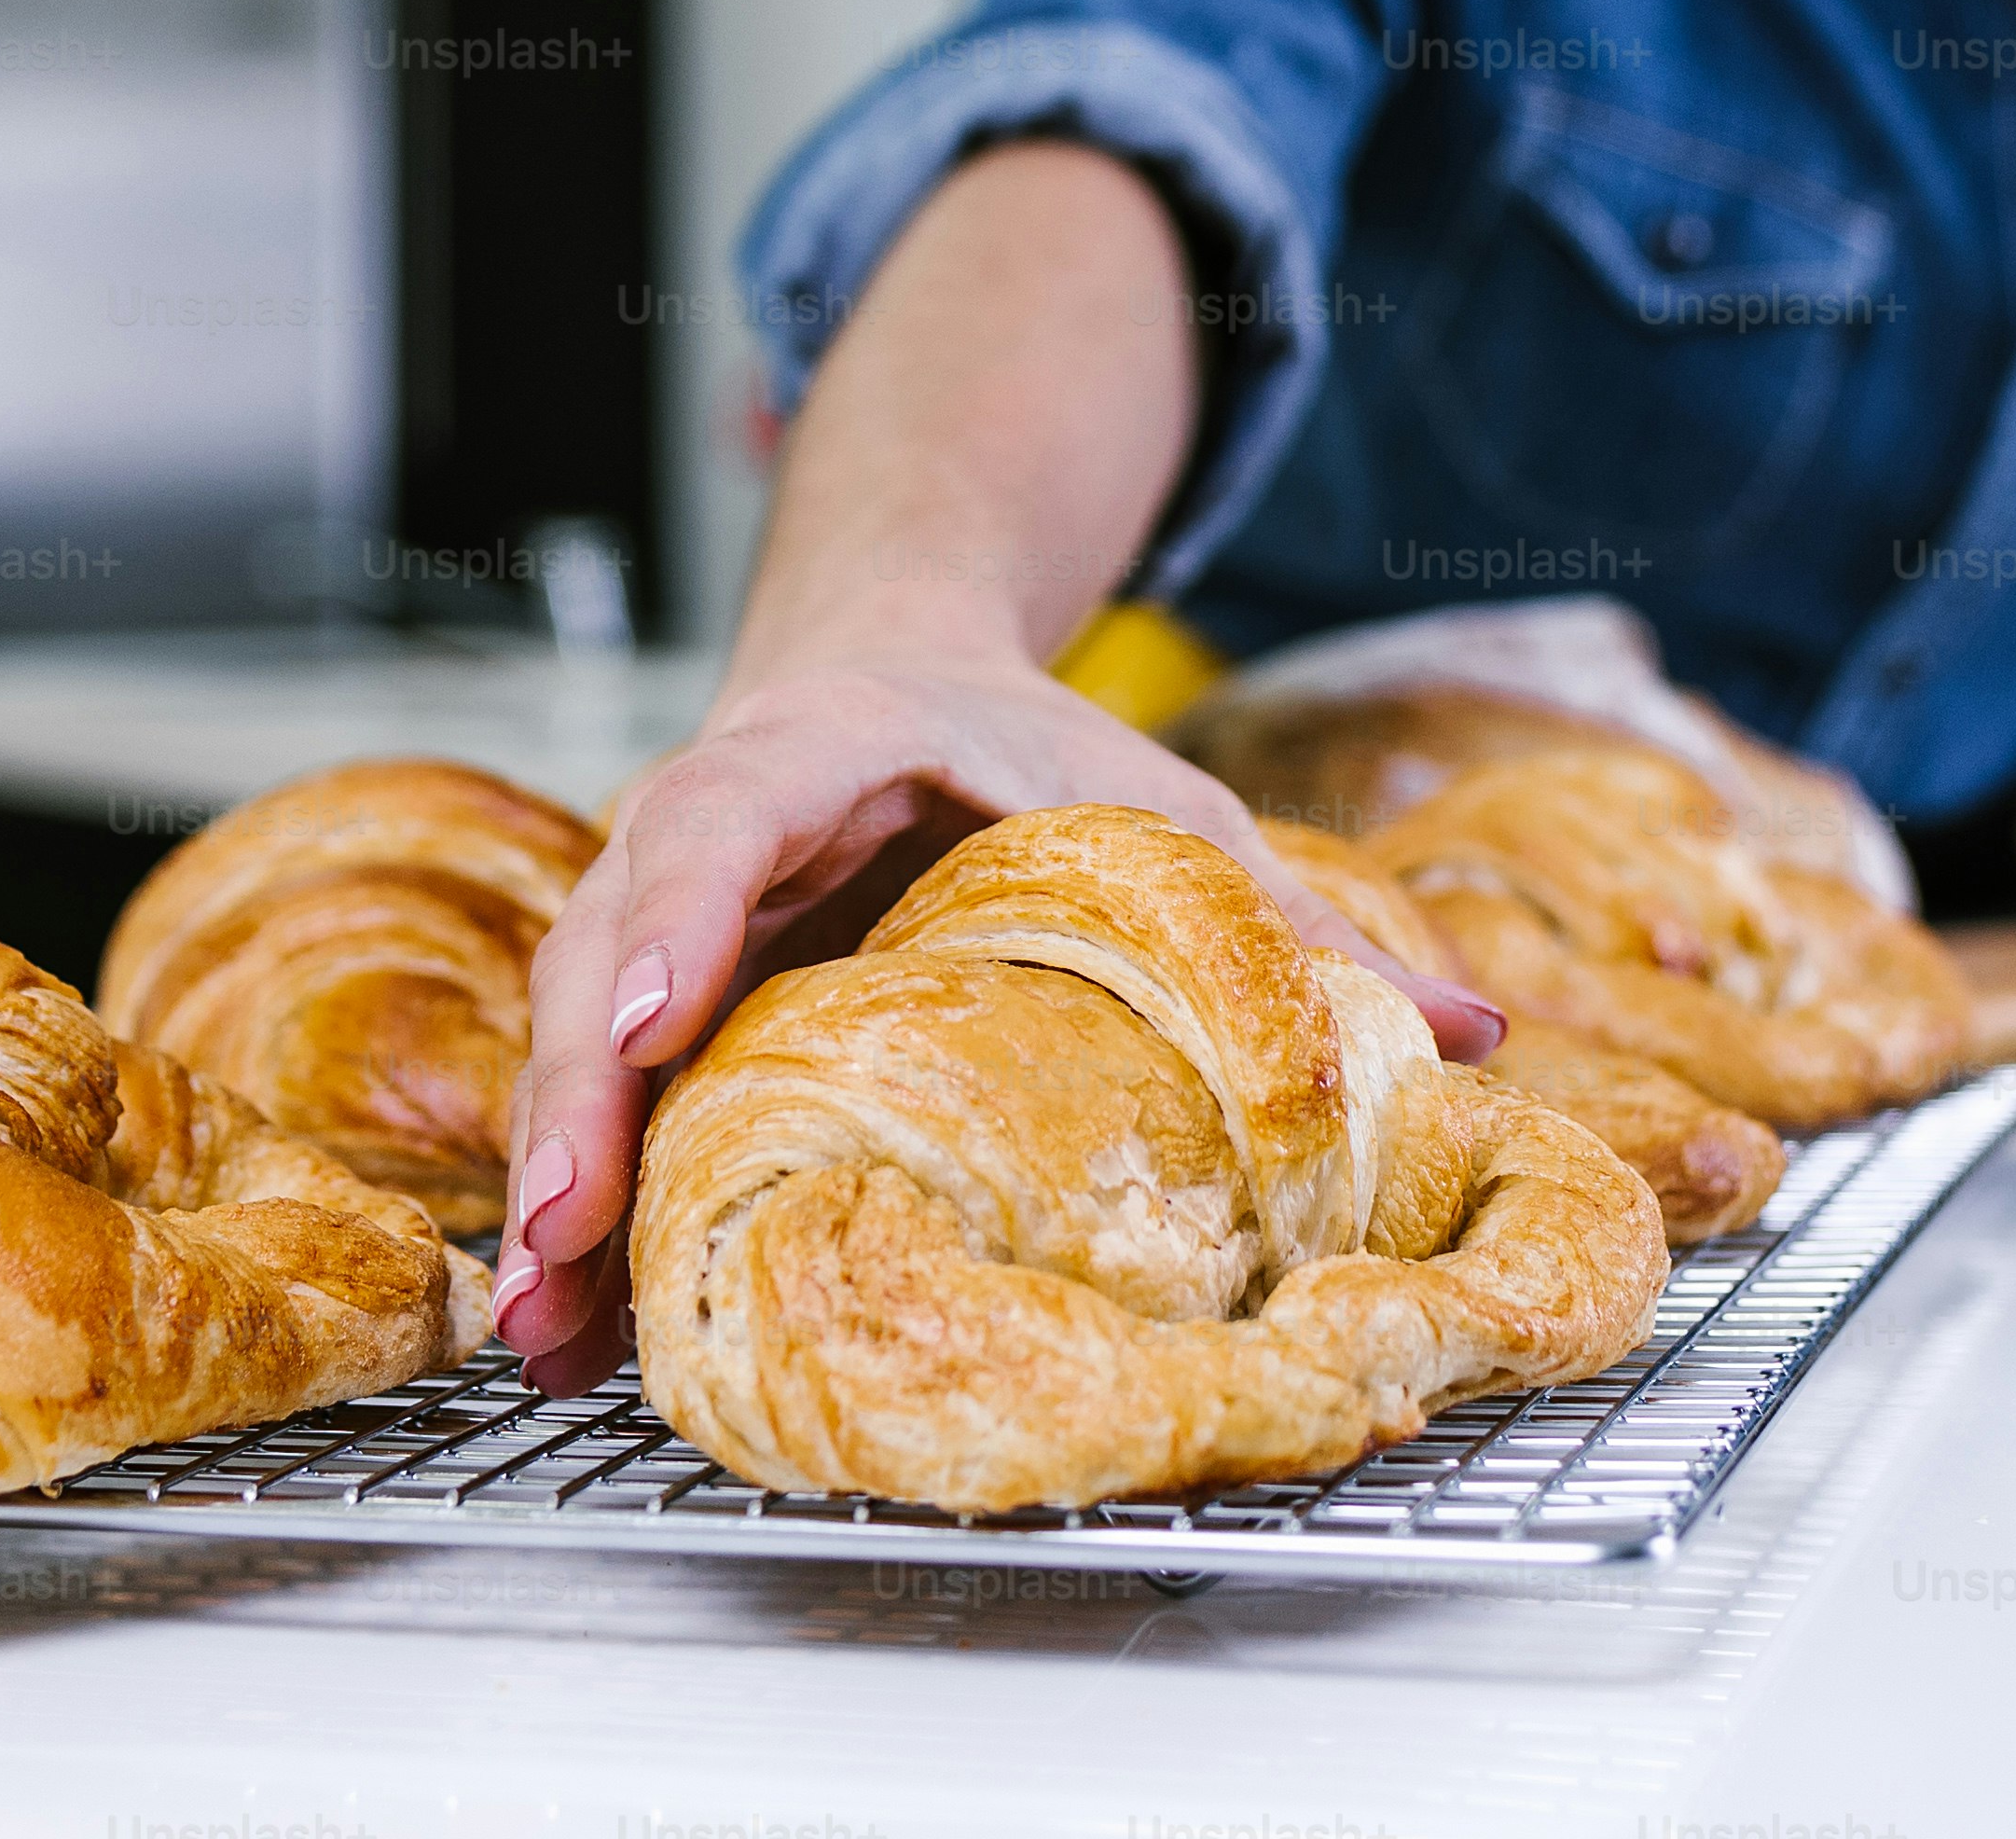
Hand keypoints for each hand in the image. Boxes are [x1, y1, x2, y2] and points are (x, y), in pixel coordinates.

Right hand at [490, 653, 1500, 1395]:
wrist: (886, 679)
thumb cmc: (1018, 747)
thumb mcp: (1151, 807)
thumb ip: (1289, 917)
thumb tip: (1469, 1034)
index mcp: (820, 749)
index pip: (727, 812)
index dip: (681, 910)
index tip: (648, 1014)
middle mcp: (702, 830)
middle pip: (606, 949)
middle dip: (576, 1093)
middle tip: (568, 1224)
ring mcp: (656, 921)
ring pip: (569, 1039)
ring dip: (558, 1182)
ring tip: (546, 1326)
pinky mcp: (649, 1009)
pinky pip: (594, 1103)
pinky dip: (579, 1216)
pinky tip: (567, 1338)